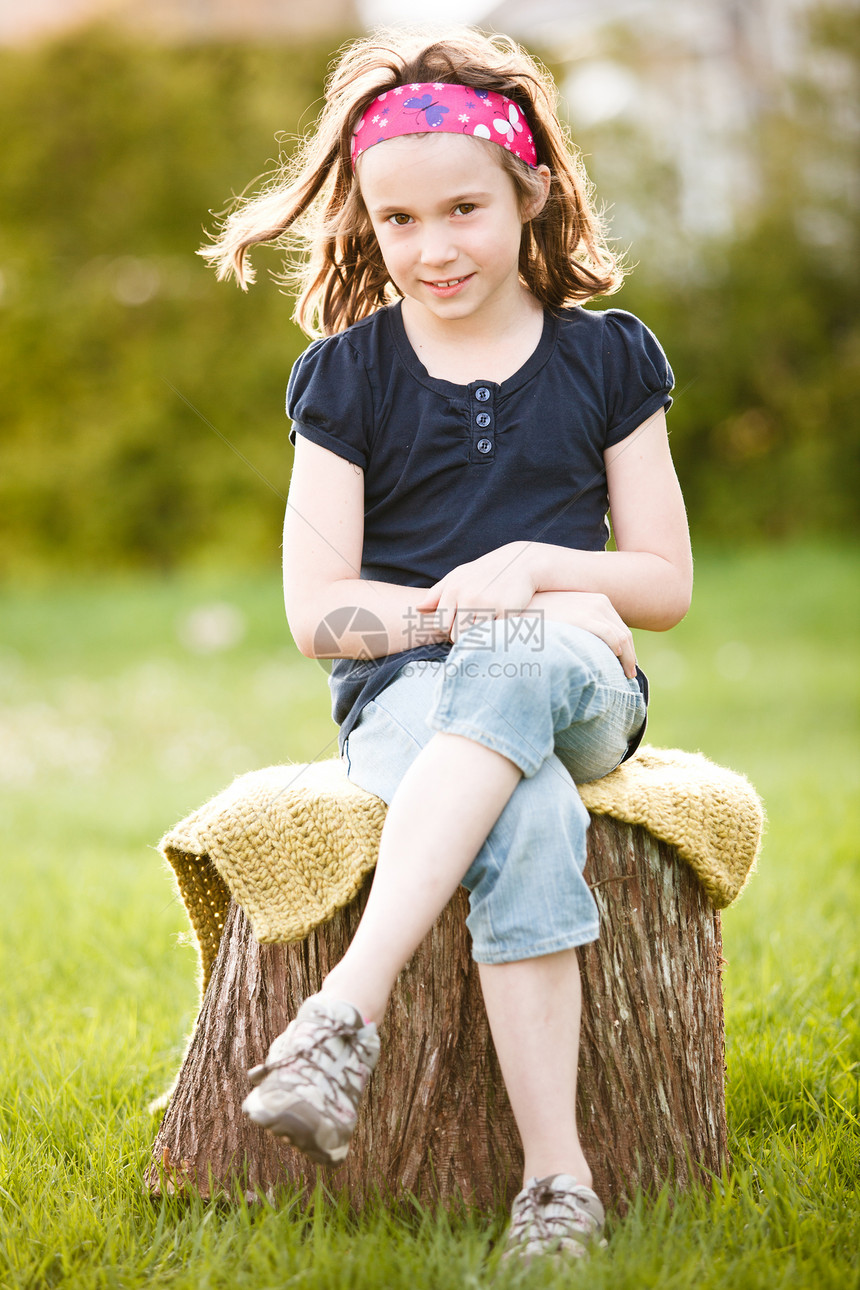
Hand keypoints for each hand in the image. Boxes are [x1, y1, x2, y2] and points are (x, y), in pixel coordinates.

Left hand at [416, 542, 536, 642]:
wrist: (521, 563)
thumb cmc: (484, 573)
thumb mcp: (459, 576)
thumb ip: (437, 592)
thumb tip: (418, 608)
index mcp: (453, 589)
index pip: (441, 624)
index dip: (449, 629)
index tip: (459, 625)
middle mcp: (468, 596)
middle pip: (456, 635)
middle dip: (464, 636)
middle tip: (474, 629)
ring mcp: (487, 604)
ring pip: (473, 638)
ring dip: (478, 637)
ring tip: (485, 627)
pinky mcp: (505, 610)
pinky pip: (493, 634)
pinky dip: (496, 634)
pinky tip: (500, 623)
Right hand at [527, 590, 638, 678]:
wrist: (517, 609)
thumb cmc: (537, 618)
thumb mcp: (562, 617)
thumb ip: (579, 627)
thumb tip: (589, 649)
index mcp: (595, 600)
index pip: (619, 627)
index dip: (626, 648)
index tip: (624, 666)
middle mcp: (599, 601)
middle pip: (624, 633)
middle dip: (630, 656)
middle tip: (628, 676)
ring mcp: (592, 608)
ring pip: (623, 638)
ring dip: (628, 658)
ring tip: (625, 676)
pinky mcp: (585, 618)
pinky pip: (613, 637)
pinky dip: (620, 653)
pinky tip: (616, 665)